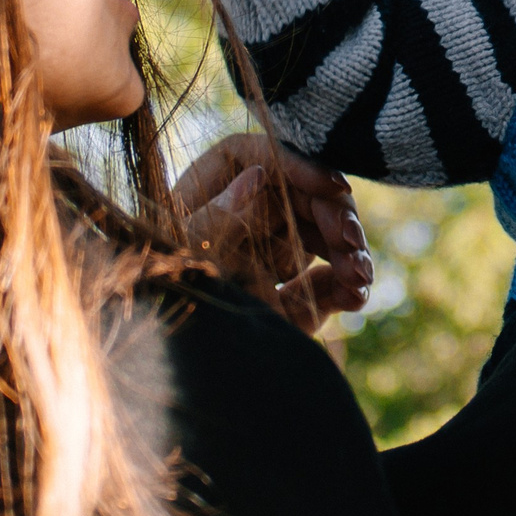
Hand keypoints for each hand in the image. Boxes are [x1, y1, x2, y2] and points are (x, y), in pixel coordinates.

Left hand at [174, 133, 374, 331]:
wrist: (165, 360)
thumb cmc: (156, 298)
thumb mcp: (179, 257)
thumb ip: (214, 217)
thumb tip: (258, 175)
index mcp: (213, 189)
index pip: (262, 154)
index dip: (301, 164)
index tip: (332, 186)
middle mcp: (248, 212)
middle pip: (305, 195)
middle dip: (336, 216)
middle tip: (351, 243)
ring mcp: (273, 250)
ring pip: (325, 236)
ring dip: (350, 253)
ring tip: (359, 276)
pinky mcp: (290, 291)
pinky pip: (326, 281)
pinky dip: (345, 287)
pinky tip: (355, 296)